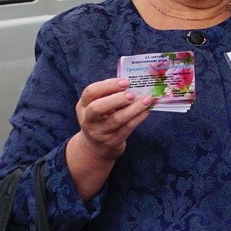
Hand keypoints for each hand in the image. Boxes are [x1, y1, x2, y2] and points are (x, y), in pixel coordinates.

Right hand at [65, 77, 151, 199]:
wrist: (96, 148)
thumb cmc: (101, 119)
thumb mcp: (98, 106)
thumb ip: (110, 95)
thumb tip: (133, 83)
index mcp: (83, 106)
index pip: (90, 92)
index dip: (107, 86)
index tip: (125, 82)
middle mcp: (88, 119)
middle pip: (97, 108)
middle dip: (116, 99)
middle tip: (132, 94)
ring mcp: (99, 132)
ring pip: (116, 120)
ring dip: (134, 109)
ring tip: (147, 100)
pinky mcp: (111, 141)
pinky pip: (127, 128)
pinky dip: (138, 118)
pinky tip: (146, 111)